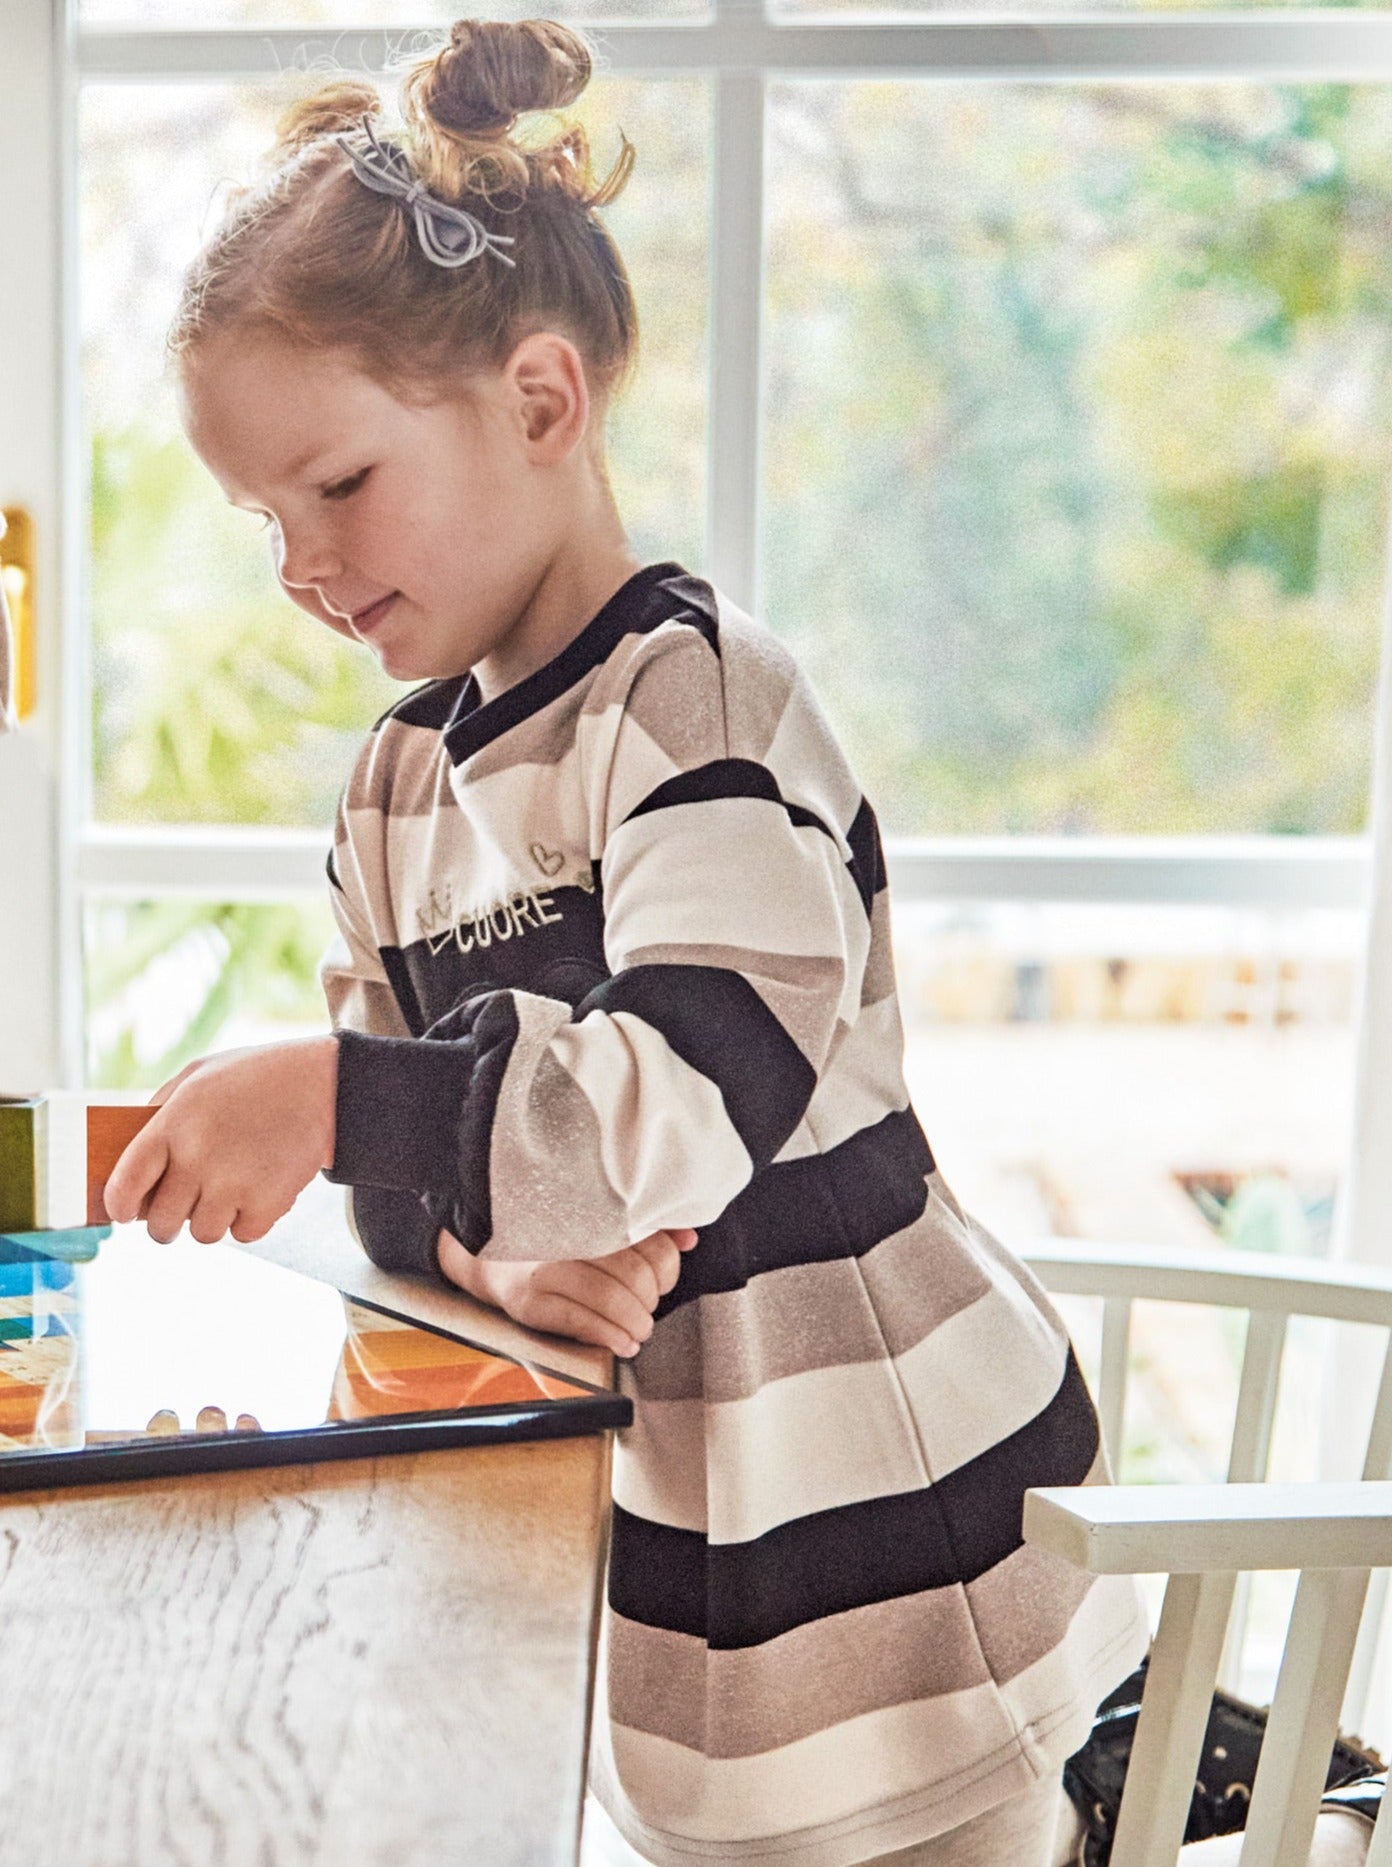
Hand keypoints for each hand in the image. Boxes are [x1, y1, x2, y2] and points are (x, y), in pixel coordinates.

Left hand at [104, 1036, 338, 1245]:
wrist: (324, 1083)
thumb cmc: (255, 1077)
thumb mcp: (197, 1077)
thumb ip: (158, 1113)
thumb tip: (126, 1160)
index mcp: (172, 1125)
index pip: (124, 1187)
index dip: (120, 1207)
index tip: (127, 1212)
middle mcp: (198, 1158)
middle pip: (161, 1225)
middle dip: (167, 1223)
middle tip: (181, 1210)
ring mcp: (234, 1184)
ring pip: (203, 1234)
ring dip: (213, 1219)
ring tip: (229, 1189)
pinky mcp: (269, 1203)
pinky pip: (243, 1234)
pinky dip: (250, 1218)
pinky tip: (259, 1187)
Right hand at [438, 1228, 697, 1358]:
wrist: (486, 1256)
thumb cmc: (552, 1242)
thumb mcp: (597, 1227)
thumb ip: (646, 1228)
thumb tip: (688, 1239)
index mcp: (589, 1212)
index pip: (648, 1239)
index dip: (666, 1267)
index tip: (664, 1280)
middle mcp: (566, 1236)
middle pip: (632, 1271)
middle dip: (650, 1299)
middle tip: (649, 1309)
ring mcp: (544, 1269)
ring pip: (609, 1297)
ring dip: (635, 1322)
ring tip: (640, 1330)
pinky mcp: (527, 1301)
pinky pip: (579, 1321)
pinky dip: (610, 1336)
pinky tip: (623, 1343)